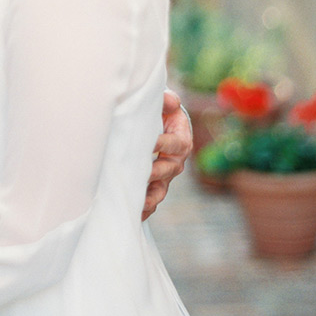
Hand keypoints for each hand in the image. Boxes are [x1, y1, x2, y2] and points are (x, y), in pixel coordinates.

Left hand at [142, 90, 191, 220]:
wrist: (157, 125)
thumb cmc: (160, 112)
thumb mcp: (166, 103)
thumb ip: (168, 100)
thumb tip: (169, 100)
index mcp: (181, 141)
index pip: (175, 144)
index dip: (164, 144)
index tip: (151, 144)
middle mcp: (176, 162)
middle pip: (168, 170)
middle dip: (155, 173)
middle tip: (142, 174)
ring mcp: (165, 176)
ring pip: (160, 189)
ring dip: (150, 197)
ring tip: (140, 202)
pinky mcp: (154, 186)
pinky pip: (151, 200)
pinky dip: (144, 209)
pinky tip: (134, 215)